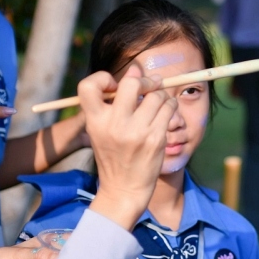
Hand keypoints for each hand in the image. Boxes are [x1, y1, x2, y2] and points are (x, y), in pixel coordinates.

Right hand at [78, 65, 175, 229]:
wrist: (124, 189)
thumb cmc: (113, 156)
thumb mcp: (100, 131)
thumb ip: (111, 104)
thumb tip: (135, 69)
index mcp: (95, 121)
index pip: (88, 86)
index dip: (102, 77)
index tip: (114, 84)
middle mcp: (115, 124)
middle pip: (132, 82)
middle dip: (144, 79)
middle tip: (149, 84)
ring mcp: (137, 131)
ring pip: (157, 95)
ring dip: (161, 93)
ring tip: (158, 101)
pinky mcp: (156, 138)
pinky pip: (168, 108)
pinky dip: (169, 104)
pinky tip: (165, 111)